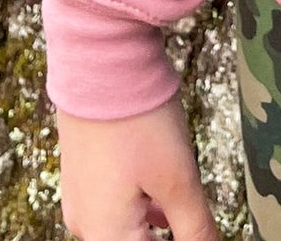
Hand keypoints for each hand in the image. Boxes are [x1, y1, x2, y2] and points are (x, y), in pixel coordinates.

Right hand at [57, 99, 221, 240]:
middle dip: (164, 235)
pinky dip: (142, 208)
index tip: (200, 230)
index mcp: (106, 235)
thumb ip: (196, 230)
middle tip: (195, 222)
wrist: (100, 58)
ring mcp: (80, 197)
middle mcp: (85, 224)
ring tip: (182, 210)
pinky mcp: (82, 172)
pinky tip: (164, 198)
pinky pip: (114, 205)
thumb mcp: (178, 179)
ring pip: (124, 228)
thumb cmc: (139, 121)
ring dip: (155, 226)